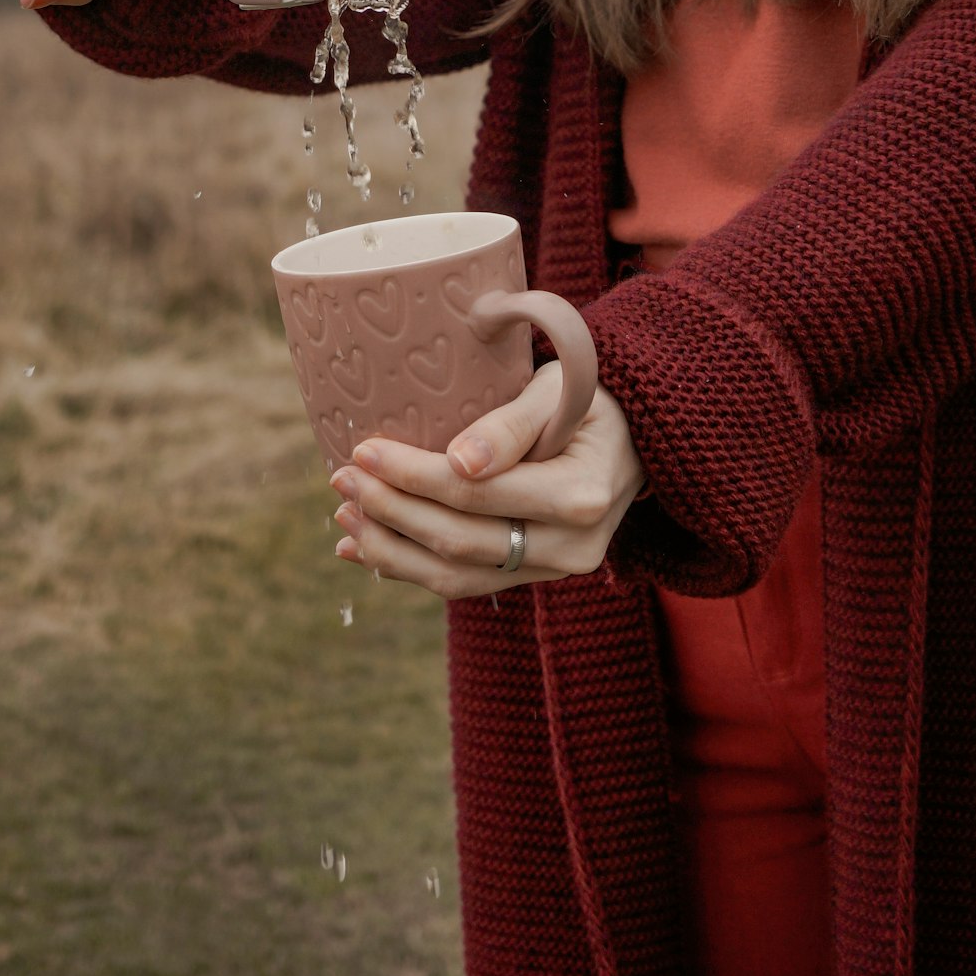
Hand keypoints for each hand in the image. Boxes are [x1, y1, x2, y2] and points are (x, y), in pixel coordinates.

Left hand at [328, 364, 645, 599]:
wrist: (634, 437)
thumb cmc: (591, 398)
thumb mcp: (558, 391)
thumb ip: (512, 424)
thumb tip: (458, 463)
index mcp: (580, 495)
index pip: (476, 494)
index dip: (412, 475)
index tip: (362, 450)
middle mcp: (572, 547)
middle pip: (459, 540)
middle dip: (390, 512)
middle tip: (340, 479)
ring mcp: (554, 570)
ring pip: (456, 577)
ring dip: (390, 550)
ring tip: (344, 518)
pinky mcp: (534, 577)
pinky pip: (465, 583)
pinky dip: (410, 568)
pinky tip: (366, 550)